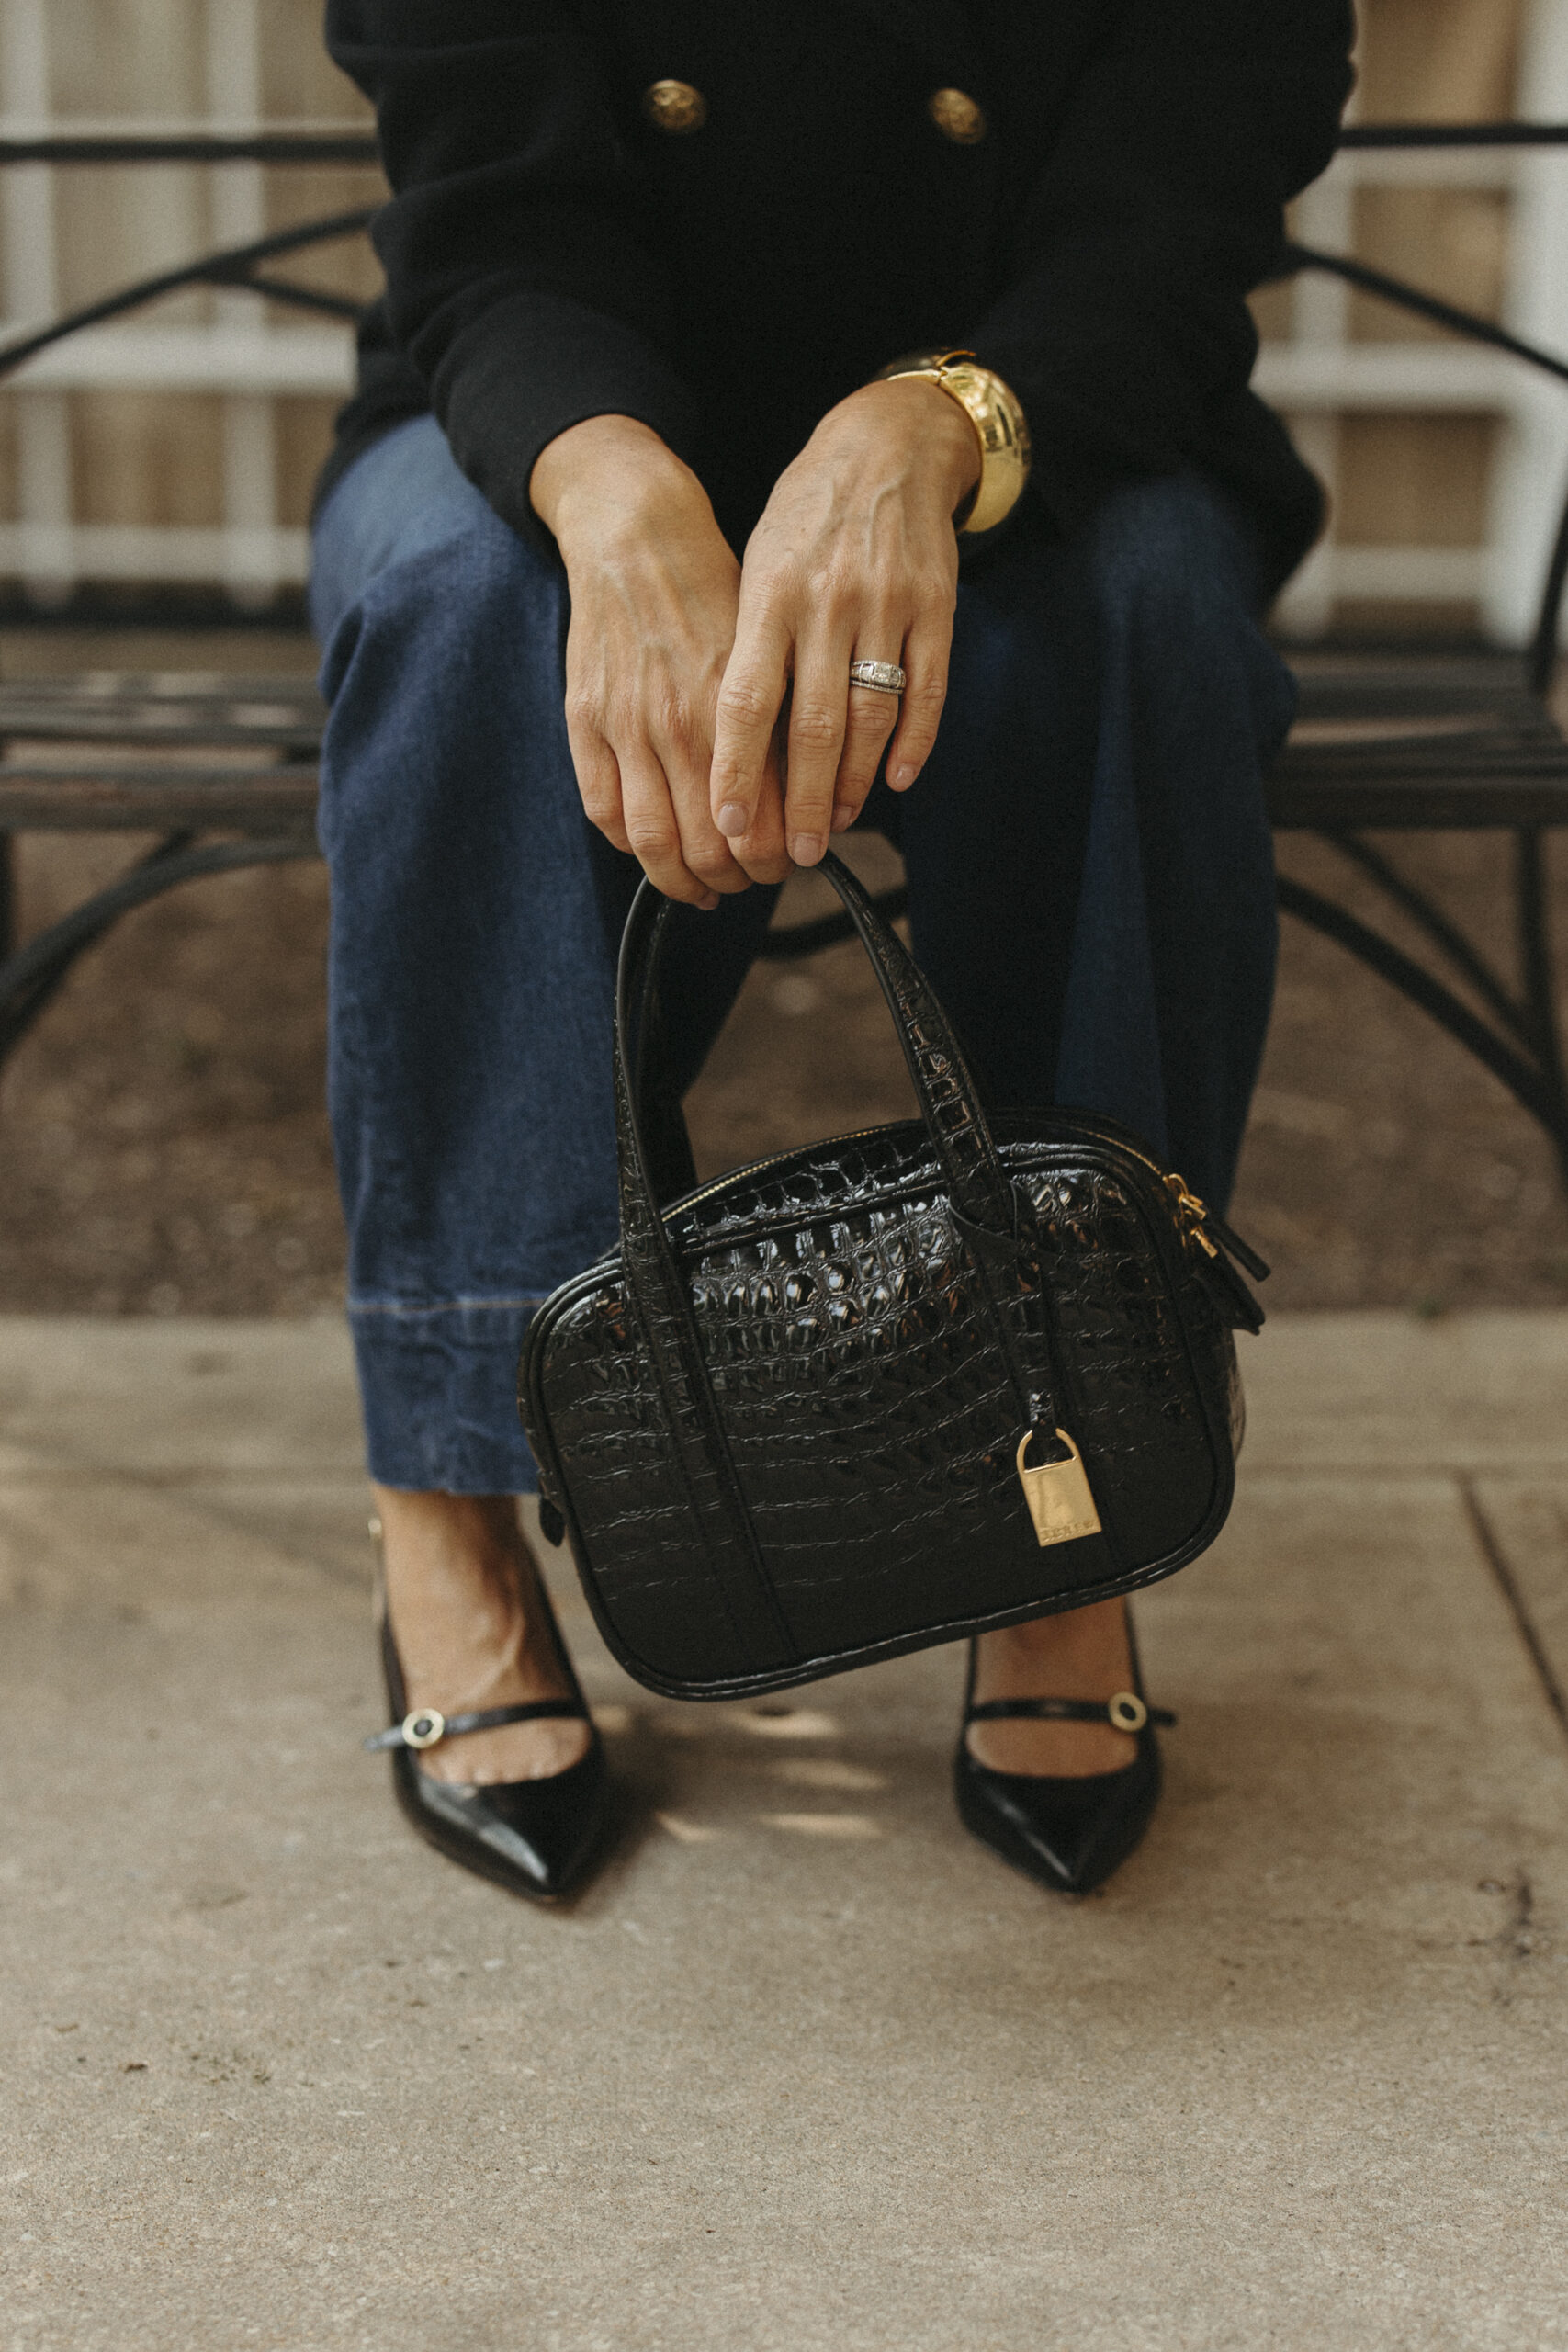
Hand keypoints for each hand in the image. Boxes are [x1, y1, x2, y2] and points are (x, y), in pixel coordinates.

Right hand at [530, 416, 789, 904]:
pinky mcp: (585, 720)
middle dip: (737, 879)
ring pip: (653, 841)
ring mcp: (626, 725)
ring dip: (683, 879)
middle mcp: (682, 724)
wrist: (639, 535)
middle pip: (709, 847)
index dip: (775, 860)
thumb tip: (805, 797)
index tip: (787, 864)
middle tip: (751, 880)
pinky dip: (629, 843)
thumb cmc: (713, 593)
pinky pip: (603, 810)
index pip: (760, 823)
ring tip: (705, 886)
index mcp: (736, 709)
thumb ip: (779, 725)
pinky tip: (653, 847)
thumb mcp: (766, 653)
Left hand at [709, 378, 979, 869]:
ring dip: (854, 781)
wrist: (887, 444)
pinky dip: (915, 741)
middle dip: (801, 800)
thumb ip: (750, 646)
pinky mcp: (937, 606)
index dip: (736, 769)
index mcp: (769, 594)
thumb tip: (733, 747)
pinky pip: (928, 690)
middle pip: (812, 725)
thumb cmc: (806, 519)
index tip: (728, 825)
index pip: (745, 700)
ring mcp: (887, 605)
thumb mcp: (758, 565)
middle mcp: (827, 602)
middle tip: (793, 852)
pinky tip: (897, 779)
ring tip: (838, 823)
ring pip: (871, 716)